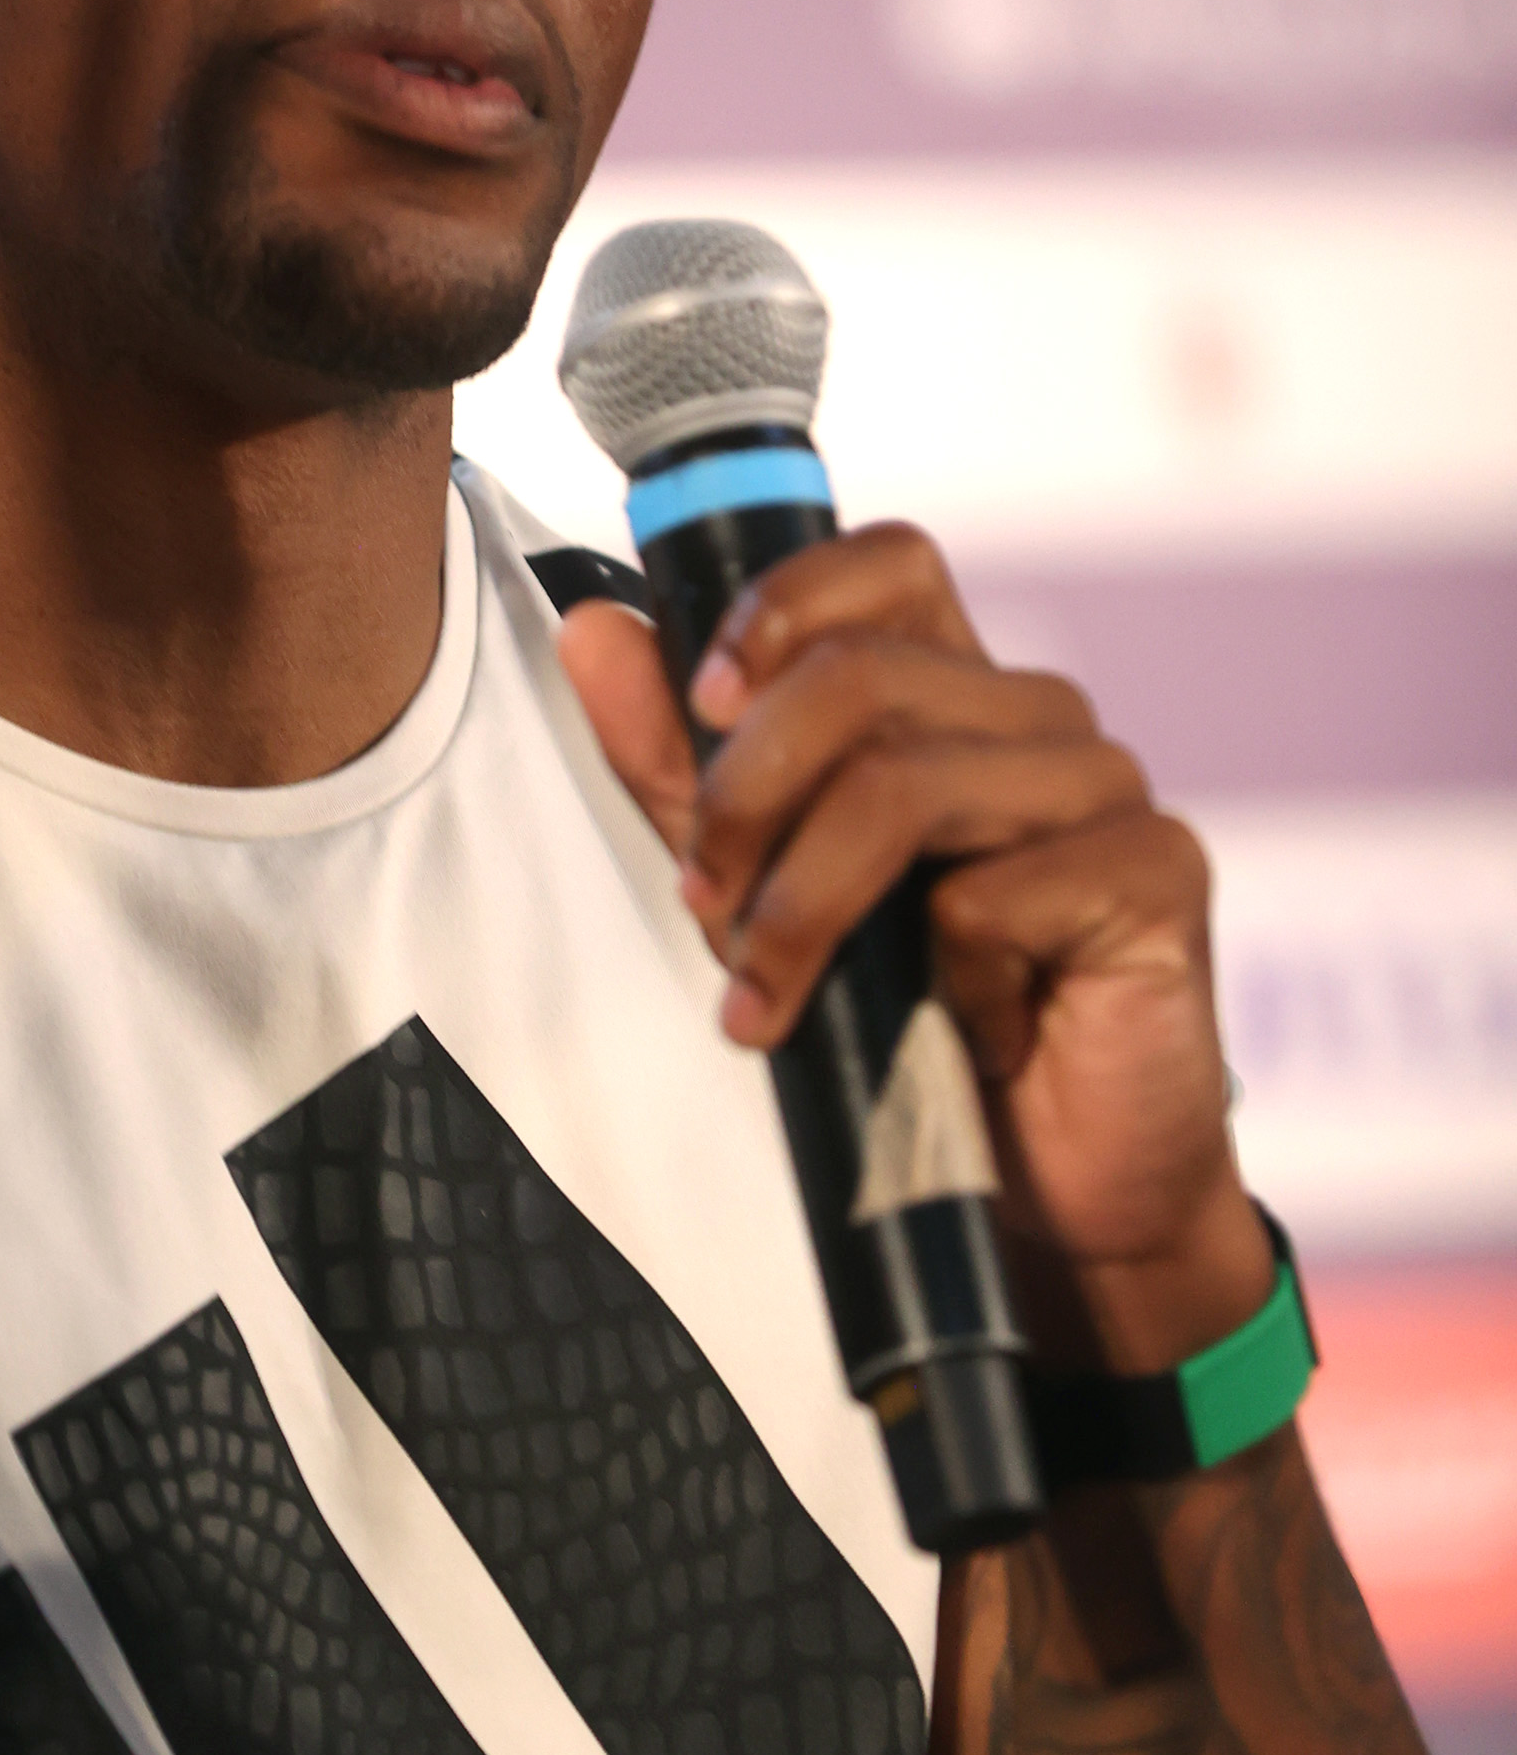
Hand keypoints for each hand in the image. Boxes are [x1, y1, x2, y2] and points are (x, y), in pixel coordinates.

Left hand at [557, 529, 1273, 1374]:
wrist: (1047, 1192)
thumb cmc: (908, 1030)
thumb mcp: (760, 888)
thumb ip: (679, 764)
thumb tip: (595, 632)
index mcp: (954, 694)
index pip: (886, 562)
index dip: (783, 606)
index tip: (705, 703)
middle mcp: (1037, 719)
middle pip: (863, 676)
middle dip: (743, 795)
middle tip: (702, 906)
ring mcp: (1106, 787)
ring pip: (907, 783)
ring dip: (803, 906)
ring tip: (767, 1001)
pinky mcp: (1159, 873)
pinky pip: (996, 892)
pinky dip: (945, 977)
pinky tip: (963, 1034)